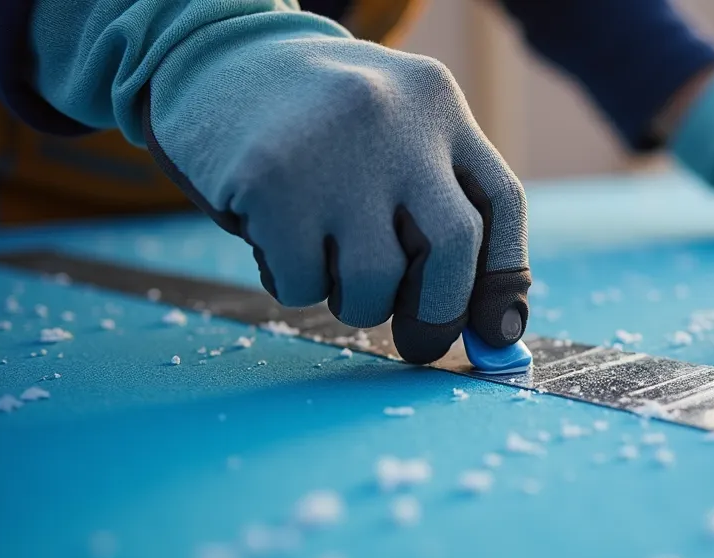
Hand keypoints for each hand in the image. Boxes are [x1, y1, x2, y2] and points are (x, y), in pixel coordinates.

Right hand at [142, 15, 529, 363]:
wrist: (209, 58)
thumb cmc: (315, 124)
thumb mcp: (391, 132)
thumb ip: (439, 208)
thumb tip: (494, 329)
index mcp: (438, 104)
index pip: (501, 204)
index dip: (503, 280)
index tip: (495, 332)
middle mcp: (396, 118)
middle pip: (455, 246)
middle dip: (441, 313)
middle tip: (420, 342)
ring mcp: (334, 148)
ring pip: (376, 281)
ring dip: (356, 302)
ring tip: (325, 260)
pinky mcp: (271, 181)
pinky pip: (303, 284)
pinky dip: (292, 283)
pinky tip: (273, 238)